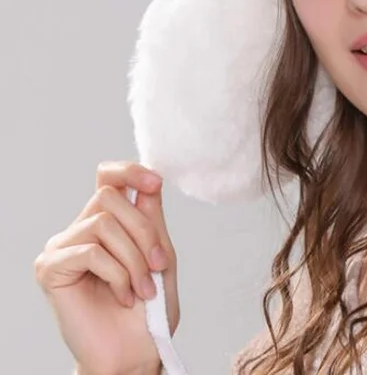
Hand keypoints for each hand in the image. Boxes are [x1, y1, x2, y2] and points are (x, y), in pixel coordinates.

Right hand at [35, 161, 179, 374]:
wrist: (134, 352)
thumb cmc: (149, 308)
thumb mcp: (158, 252)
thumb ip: (150, 216)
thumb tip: (151, 177)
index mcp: (105, 221)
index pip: (107, 176)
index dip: (130, 171)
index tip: (155, 183)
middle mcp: (79, 229)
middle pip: (110, 196)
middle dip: (143, 230)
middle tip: (158, 266)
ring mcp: (62, 248)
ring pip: (103, 223)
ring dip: (134, 257)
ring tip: (143, 288)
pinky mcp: (50, 269)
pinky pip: (91, 251)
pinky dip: (117, 274)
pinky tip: (123, 297)